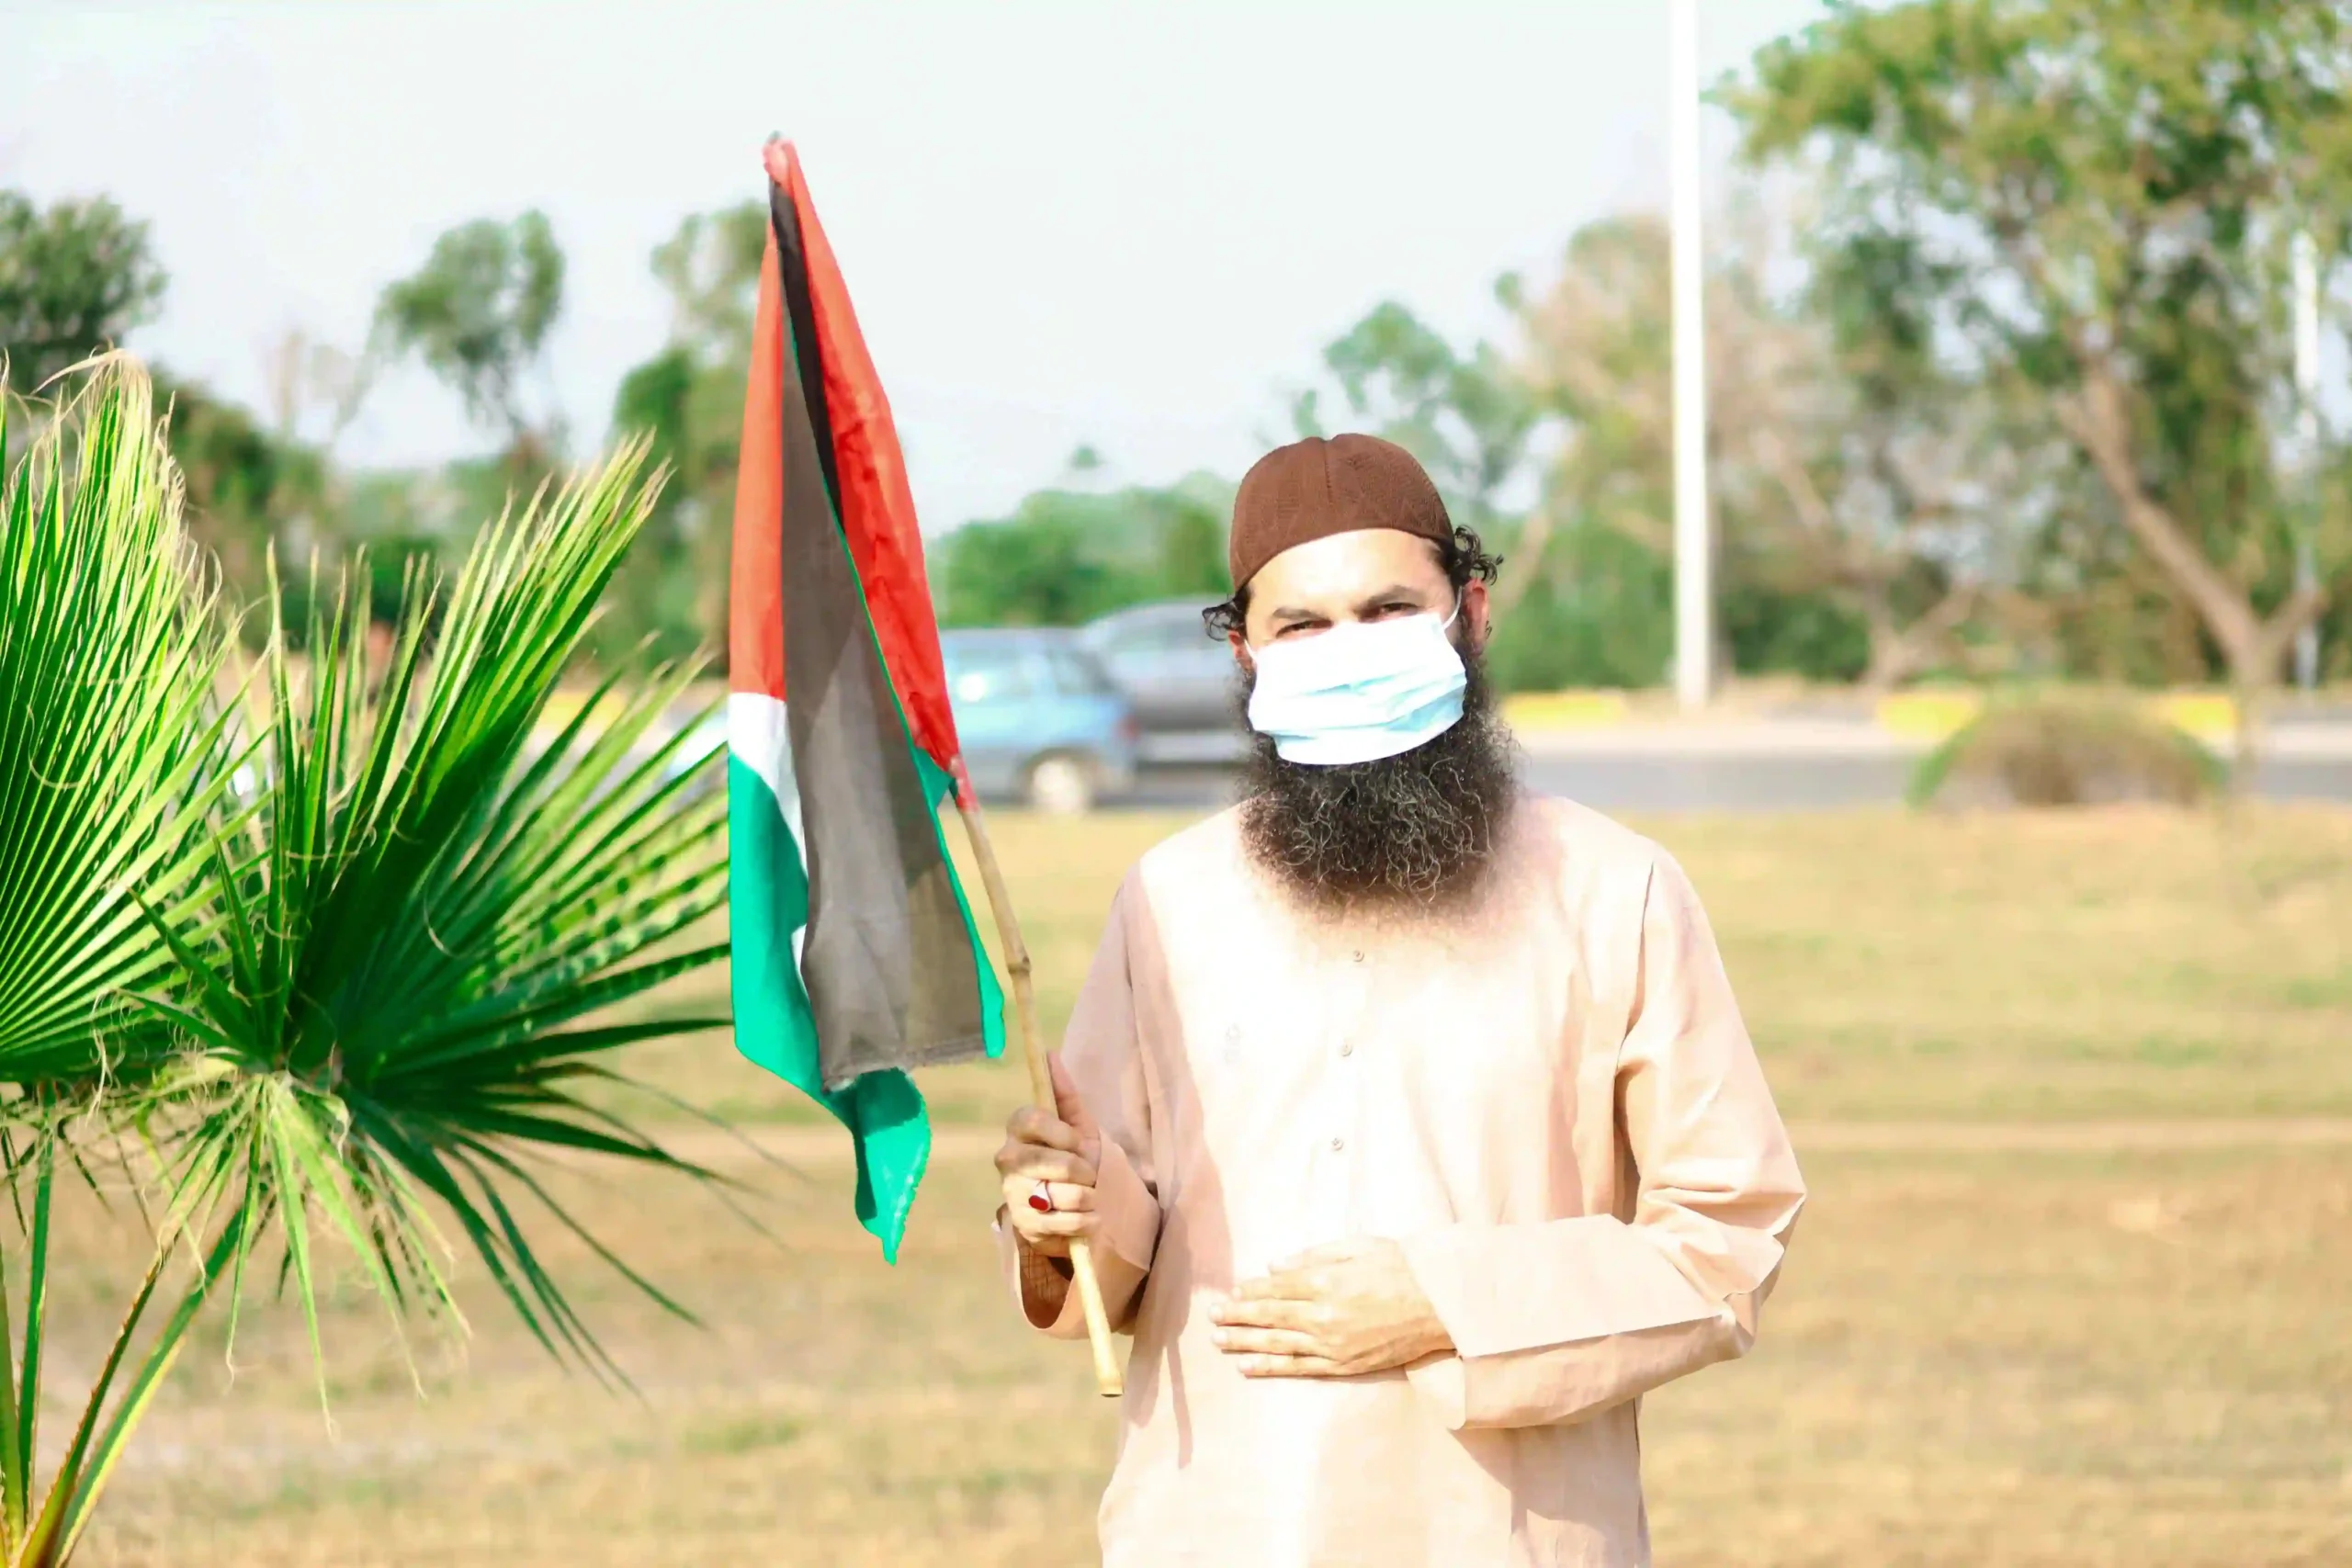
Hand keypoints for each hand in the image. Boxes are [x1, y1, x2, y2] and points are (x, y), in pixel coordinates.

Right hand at [994, 1054, 1100, 1257]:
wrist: (1076, 1206)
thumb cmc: (1074, 1158)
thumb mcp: (1078, 1125)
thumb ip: (1065, 1093)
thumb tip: (1051, 1054)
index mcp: (1018, 1128)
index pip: (1031, 1118)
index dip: (1060, 1133)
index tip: (1078, 1143)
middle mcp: (1007, 1158)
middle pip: (1046, 1161)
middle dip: (1080, 1171)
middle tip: (1089, 1175)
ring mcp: (1012, 1192)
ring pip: (1058, 1194)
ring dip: (1087, 1198)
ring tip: (1089, 1197)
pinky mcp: (1023, 1224)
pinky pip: (1063, 1222)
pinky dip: (1085, 1221)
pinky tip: (1087, 1217)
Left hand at [1210, 1237, 1452, 1377]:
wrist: (1439, 1306)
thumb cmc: (1401, 1268)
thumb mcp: (1357, 1246)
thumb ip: (1313, 1255)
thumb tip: (1274, 1265)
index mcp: (1325, 1281)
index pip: (1275, 1287)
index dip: (1249, 1291)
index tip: (1229, 1293)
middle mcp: (1323, 1315)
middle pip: (1269, 1316)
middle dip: (1237, 1317)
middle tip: (1212, 1318)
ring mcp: (1332, 1344)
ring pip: (1278, 1344)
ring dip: (1245, 1343)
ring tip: (1219, 1342)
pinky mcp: (1343, 1365)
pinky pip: (1300, 1368)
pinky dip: (1271, 1368)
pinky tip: (1248, 1367)